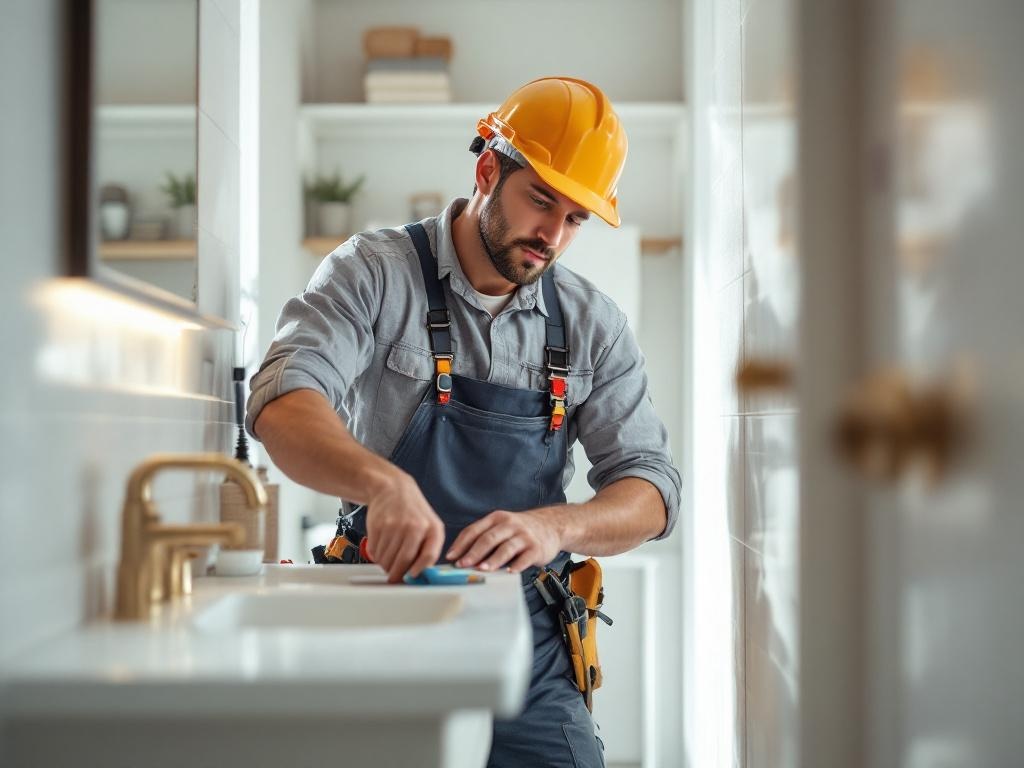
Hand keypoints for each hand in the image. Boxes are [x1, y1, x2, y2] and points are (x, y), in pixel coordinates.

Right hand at [364, 471, 444, 582]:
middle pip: (404, 561)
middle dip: (397, 574)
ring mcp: (396, 525)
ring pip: (387, 559)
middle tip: (394, 576)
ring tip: (388, 558)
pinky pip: (375, 551)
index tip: (411, 577)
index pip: (428, 556)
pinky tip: (381, 548)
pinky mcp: (378, 525)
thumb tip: (419, 574)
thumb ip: (428, 548)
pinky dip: (376, 555)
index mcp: (433, 528)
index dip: (419, 571)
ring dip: (385, 565)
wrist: (393, 489)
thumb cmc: (413, 511)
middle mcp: (415, 526)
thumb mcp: (430, 525)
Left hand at [445, 509, 561, 572]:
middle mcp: (509, 524)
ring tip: (482, 569)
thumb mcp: (501, 527)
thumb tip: (461, 558)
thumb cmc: (519, 530)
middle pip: (488, 538)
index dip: (461, 544)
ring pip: (506, 548)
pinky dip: (516, 565)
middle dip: (473, 553)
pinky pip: (525, 557)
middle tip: (462, 565)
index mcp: (496, 518)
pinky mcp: (536, 547)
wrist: (550, 526)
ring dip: (493, 559)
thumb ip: (484, 538)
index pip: (474, 530)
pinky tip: (509, 572)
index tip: (451, 557)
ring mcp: (524, 535)